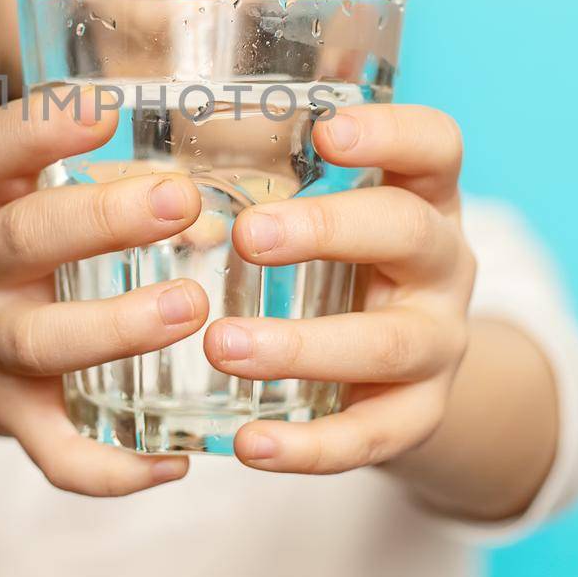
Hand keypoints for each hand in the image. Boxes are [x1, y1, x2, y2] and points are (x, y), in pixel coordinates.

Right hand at [0, 87, 208, 494]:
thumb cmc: (10, 256)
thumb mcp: (26, 199)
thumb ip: (110, 182)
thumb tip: (240, 180)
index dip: (44, 126)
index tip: (103, 109)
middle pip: (27, 239)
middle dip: (103, 220)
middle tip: (181, 201)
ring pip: (42, 343)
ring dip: (116, 327)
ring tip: (191, 308)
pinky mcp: (10, 417)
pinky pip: (54, 452)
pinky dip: (110, 467)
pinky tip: (174, 461)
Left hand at [203, 104, 477, 473]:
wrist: (403, 367)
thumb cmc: (340, 259)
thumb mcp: (325, 206)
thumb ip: (262, 174)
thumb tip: (135, 135)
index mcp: (422, 194)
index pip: (436, 146)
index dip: (391, 133)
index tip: (327, 131)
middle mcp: (442, 262)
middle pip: (408, 233)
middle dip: (327, 231)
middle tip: (247, 236)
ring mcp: (438, 342)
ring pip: (387, 344)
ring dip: (303, 346)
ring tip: (223, 345)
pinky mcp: (417, 416)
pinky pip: (369, 437)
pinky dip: (308, 446)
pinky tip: (251, 444)